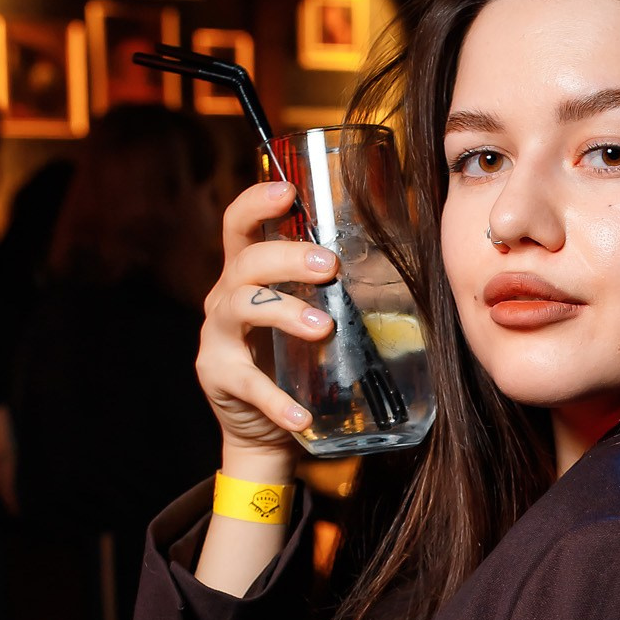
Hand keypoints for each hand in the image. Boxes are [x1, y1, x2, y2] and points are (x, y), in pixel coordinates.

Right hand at [197, 177, 337, 471]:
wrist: (263, 429)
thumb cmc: (294, 363)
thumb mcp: (308, 319)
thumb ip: (331, 294)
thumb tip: (401, 266)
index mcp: (246, 276)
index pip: (239, 225)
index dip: (256, 202)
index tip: (288, 191)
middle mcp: (225, 298)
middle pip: (246, 261)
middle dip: (288, 256)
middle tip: (330, 266)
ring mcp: (218, 338)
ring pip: (241, 307)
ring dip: (284, 312)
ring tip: (323, 328)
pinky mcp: (219, 378)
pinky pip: (249, 385)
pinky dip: (278, 401)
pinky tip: (302, 416)